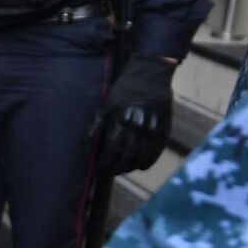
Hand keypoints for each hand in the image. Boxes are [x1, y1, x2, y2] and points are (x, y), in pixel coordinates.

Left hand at [88, 55, 175, 175]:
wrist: (150, 76)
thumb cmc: (124, 90)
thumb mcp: (106, 104)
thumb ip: (96, 125)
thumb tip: (83, 143)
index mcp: (121, 120)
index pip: (112, 149)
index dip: (106, 162)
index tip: (101, 168)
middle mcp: (138, 127)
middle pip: (127, 156)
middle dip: (117, 168)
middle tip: (111, 172)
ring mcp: (153, 129)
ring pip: (142, 158)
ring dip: (131, 167)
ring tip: (123, 169)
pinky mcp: (164, 129)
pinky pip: (156, 152)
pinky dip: (148, 162)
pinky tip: (140, 166)